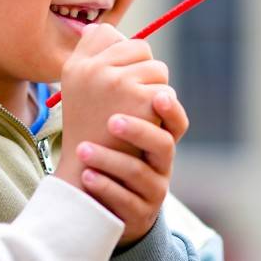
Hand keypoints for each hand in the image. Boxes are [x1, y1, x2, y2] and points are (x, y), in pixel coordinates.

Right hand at [55, 23, 166, 188]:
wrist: (91, 177)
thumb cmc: (88, 131)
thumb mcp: (77, 89)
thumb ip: (90, 55)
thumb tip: (104, 29)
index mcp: (75, 64)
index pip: (111, 35)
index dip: (121, 59)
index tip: (113, 85)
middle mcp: (94, 69)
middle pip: (140, 49)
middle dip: (141, 74)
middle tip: (126, 104)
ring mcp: (118, 82)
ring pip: (158, 70)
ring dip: (154, 92)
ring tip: (135, 117)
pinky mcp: (142, 100)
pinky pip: (167, 93)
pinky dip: (163, 113)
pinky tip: (146, 128)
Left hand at [76, 90, 189, 245]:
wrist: (106, 207)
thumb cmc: (111, 159)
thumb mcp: (120, 133)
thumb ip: (117, 95)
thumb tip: (108, 45)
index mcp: (160, 141)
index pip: (177, 122)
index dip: (171, 109)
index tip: (156, 95)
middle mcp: (162, 165)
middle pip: (163, 145)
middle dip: (139, 131)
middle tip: (112, 121)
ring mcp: (152, 192)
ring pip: (140, 175)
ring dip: (111, 160)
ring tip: (83, 150)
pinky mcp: (137, 215)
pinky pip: (126, 202)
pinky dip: (106, 187)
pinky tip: (87, 175)